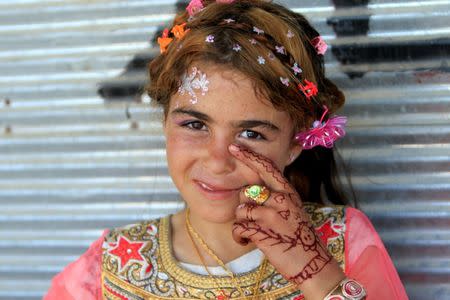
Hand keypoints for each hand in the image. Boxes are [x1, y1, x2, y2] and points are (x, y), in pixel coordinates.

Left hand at [229, 143, 340, 288]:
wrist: (313, 264)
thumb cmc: (300, 238)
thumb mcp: (294, 210)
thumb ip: (277, 197)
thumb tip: (253, 191)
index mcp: (288, 192)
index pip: (266, 168)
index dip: (248, 156)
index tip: (234, 146)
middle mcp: (280, 200)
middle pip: (246, 191)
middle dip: (244, 205)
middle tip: (255, 220)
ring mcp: (271, 215)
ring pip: (240, 209)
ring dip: (242, 223)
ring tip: (253, 233)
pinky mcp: (262, 232)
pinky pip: (238, 227)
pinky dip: (239, 236)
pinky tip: (247, 241)